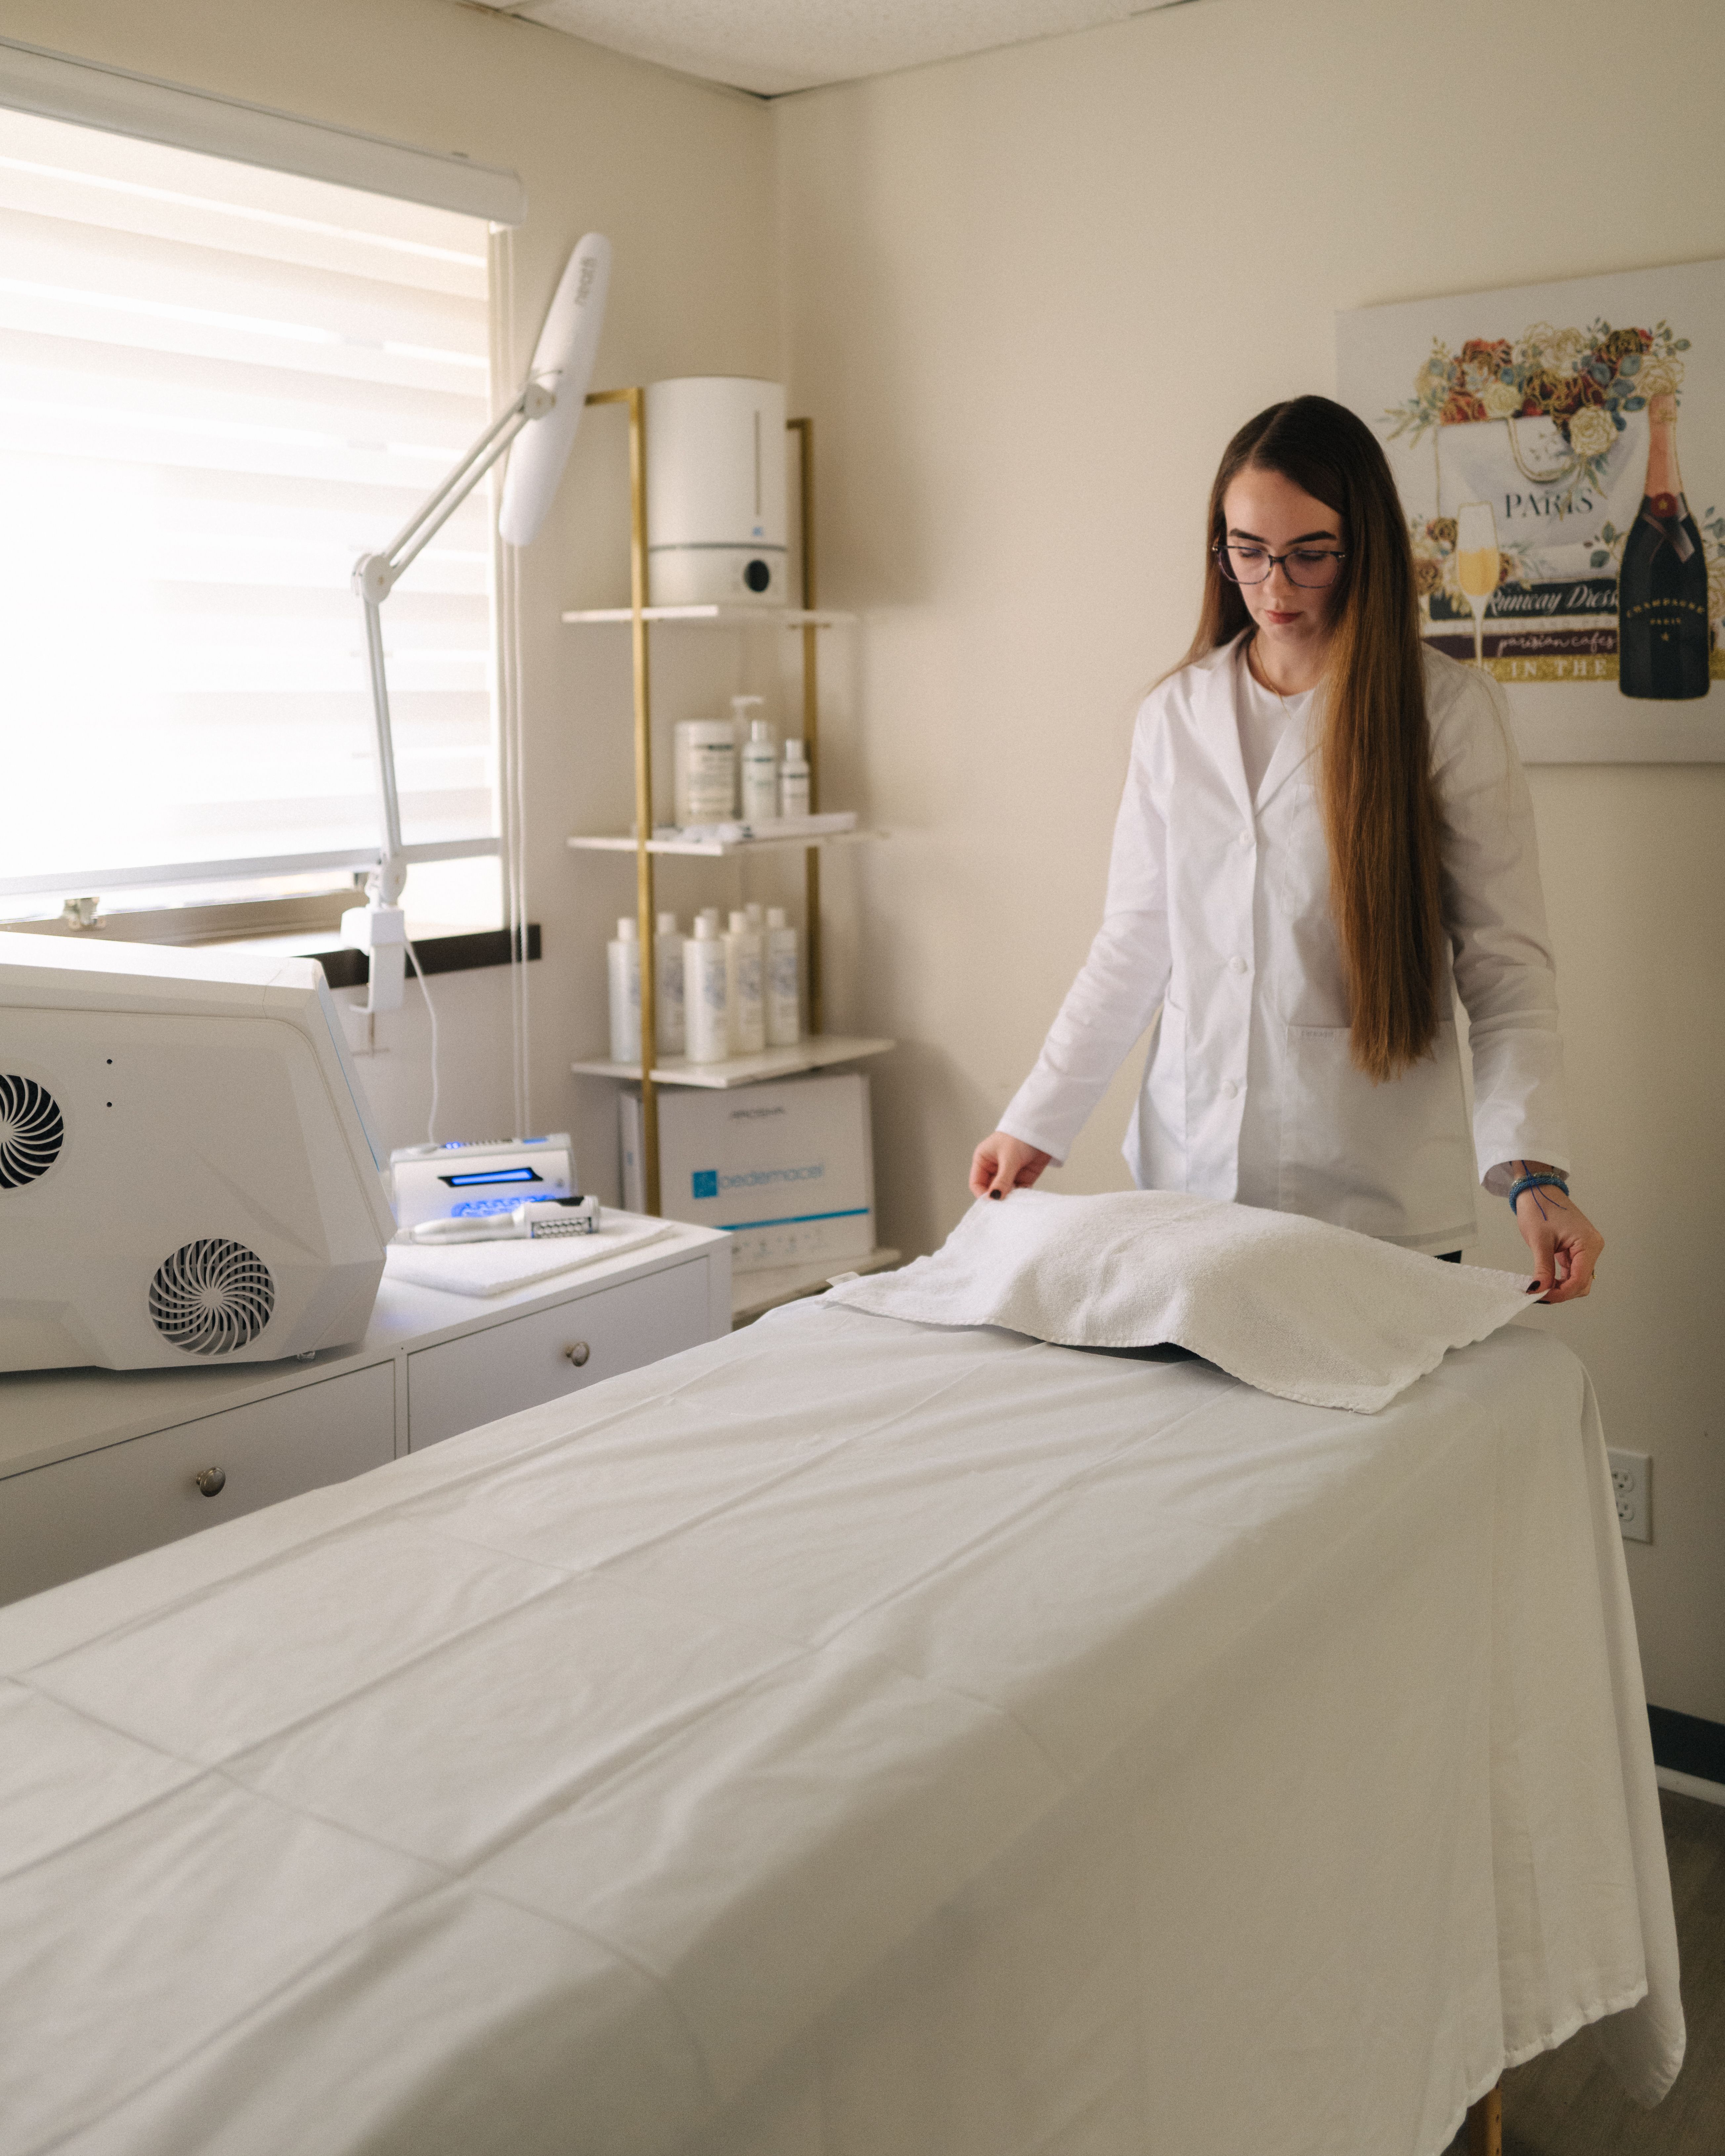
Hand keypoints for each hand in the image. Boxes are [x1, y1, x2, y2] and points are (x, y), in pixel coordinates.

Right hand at [969, 1131, 1051, 1200]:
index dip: (982, 1194)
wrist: (1043, 1129)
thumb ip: (1002, 1180)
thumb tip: (994, 1198)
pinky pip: (1019, 1192)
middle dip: (997, 1198)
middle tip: (1004, 1206)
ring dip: (1010, 1198)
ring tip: (1015, 1201)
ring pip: (1005, 1193)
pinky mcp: (1023, 1177)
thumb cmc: (1020, 1136)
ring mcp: (1009, 1174)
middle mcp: (994, 1168)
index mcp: (983, 1160)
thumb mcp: (1008, 1158)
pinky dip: (1021, 1196)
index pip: (976, 1183)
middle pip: (991, 1190)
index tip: (991, 1202)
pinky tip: (1024, 1197)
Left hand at [1512, 1172, 1602, 1301]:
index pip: (1580, 1280)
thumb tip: (1539, 1290)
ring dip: (1561, 1287)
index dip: (1561, 1293)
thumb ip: (1543, 1269)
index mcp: (1589, 1244)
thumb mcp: (1539, 1241)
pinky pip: (1573, 1270)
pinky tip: (1546, 1281)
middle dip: (1562, 1292)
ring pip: (1578, 1279)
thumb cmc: (1539, 1208)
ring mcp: (1586, 1248)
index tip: (1541, 1297)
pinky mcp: (1577, 1249)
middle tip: (1538, 1294)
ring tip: (1540, 1288)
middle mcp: (1593, 1247)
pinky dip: (1561, 1278)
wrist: (1537, 1190)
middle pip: (1582, 1283)